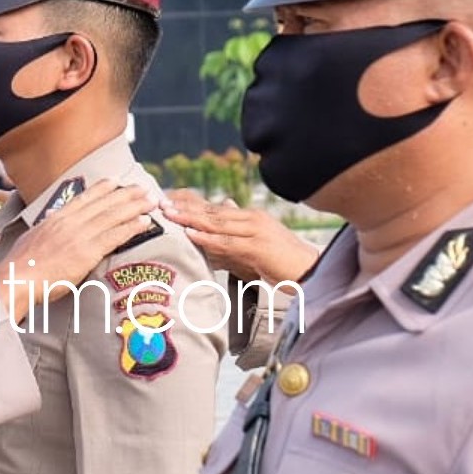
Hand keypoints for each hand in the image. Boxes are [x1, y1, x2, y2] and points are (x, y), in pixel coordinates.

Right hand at [0, 181, 155, 320]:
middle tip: (144, 188)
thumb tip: (48, 225)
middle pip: (104, 203)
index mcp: (56, 218)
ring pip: (114, 216)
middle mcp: (70, 222)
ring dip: (135, 206)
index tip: (116, 181)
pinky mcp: (87, 252)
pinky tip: (145, 223)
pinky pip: (116, 236)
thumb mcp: (31, 239)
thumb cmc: (20, 266)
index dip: (102, 189)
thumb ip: (45, 231)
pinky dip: (132, 227)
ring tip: (152, 201)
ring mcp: (80, 235)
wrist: (18, 278)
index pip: (84, 199)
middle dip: (126, 194)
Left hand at [161, 189, 316, 284]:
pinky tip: (191, 234)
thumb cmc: (284, 262)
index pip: (216, 208)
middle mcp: (253, 219)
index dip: (192, 205)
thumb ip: (235, 237)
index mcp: (252, 218)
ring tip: (170, 215)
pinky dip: (207, 237)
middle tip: (162, 203)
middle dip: (186, 207)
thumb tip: (216, 227)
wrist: (310, 271)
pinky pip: (227, 241)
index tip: (170, 202)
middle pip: (213, 212)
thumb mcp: (257, 246)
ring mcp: (256, 232)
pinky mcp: (258, 247)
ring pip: (217, 223)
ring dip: (191, 219)